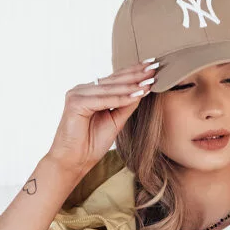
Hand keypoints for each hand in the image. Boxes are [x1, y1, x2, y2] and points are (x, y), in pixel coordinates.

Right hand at [46, 60, 158, 175]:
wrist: (74, 161)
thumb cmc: (91, 144)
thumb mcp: (115, 122)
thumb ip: (125, 106)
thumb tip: (142, 90)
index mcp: (91, 92)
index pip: (115, 80)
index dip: (134, 73)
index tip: (153, 67)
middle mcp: (83, 90)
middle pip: (113, 80)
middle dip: (136, 74)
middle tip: (154, 67)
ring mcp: (77, 94)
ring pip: (109, 89)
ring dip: (130, 86)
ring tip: (149, 82)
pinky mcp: (75, 103)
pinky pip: (103, 100)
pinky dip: (120, 99)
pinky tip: (135, 96)